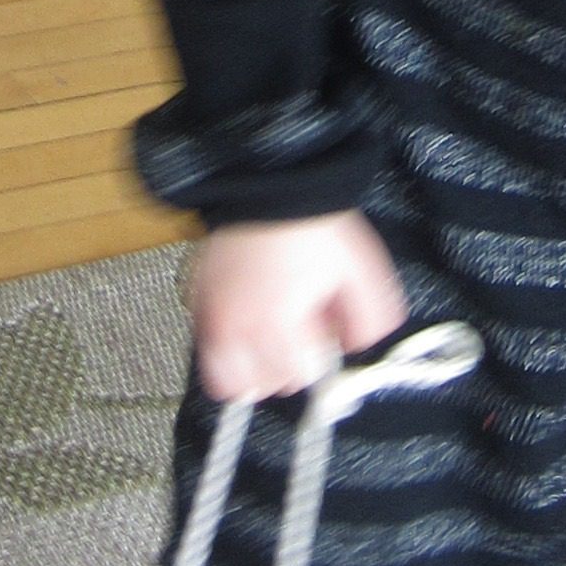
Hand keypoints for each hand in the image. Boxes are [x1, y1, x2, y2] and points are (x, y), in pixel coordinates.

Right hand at [190, 212, 407, 401]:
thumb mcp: (360, 270)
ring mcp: (210, 315)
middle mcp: (235, 326)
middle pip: (264, 385)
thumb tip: (355, 348)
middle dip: (287, 363)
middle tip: (299, 326)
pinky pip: (207, 349)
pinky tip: (249, 324)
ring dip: (252, 368)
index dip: (320, 354)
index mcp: (276, 322)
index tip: (325, 326)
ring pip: (227, 380)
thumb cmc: (314, 225)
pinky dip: (227, 349)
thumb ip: (369, 320)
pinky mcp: (196, 301)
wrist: (268, 180)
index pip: (300, 377)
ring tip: (270, 338)